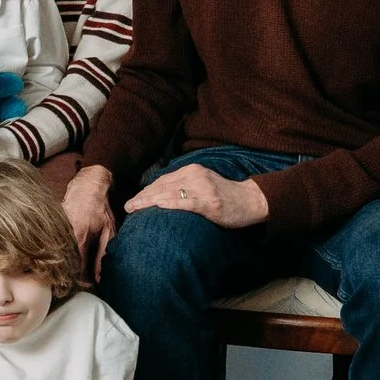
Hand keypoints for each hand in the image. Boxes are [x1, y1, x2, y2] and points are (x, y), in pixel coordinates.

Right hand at [63, 165, 116, 280]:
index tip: (85, 287)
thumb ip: (103, 254)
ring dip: (62, 267)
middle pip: (63, 265)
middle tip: (76, 285)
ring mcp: (55, 231)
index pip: (76, 269)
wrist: (86, 185)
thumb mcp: (108, 231)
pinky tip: (64, 259)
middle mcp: (64, 236)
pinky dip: (58, 255)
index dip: (80, 282)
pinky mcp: (51, 227)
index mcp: (80, 238)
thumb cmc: (99, 208)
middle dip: (69, 278)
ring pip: (56, 256)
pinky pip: (54, 246)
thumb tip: (100, 277)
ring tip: (69, 275)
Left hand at [125, 163, 268, 228]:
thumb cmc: (225, 196)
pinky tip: (158, 207)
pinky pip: (186, 202)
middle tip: (127, 207)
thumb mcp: (202, 185)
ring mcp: (202, 188)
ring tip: (134, 208)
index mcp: (191, 170)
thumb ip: (184, 187)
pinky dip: (170, 203)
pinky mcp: (209, 202)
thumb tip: (160, 197)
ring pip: (169, 193)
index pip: (162, 181)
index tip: (132, 201)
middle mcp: (195, 176)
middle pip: (162, 186)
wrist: (252, 201)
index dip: (145, 191)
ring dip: (149, 201)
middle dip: (142, 197)